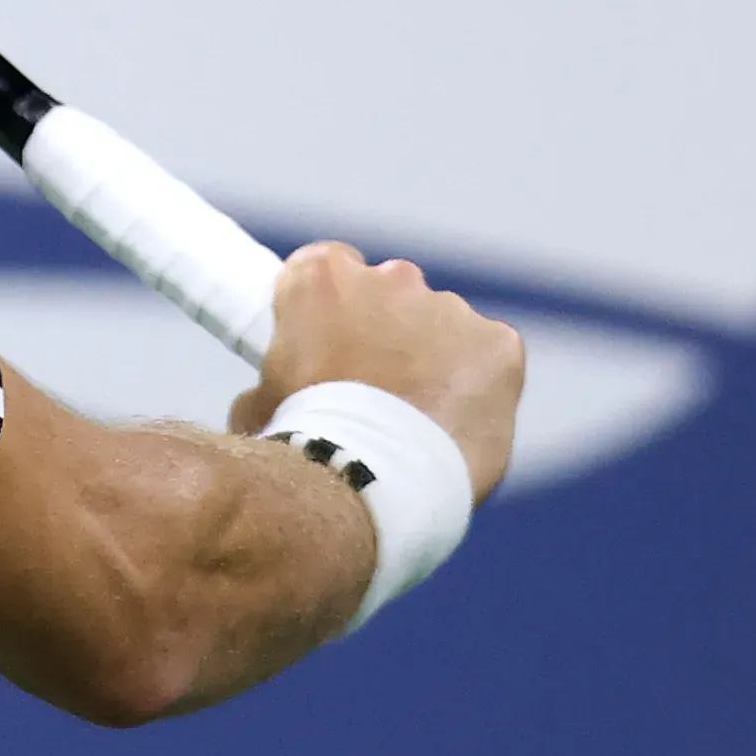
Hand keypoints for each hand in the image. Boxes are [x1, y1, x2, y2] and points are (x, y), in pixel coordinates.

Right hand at [225, 241, 525, 503]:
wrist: (365, 488)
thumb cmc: (301, 450)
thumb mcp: (257, 409)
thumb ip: (271, 382)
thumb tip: (268, 399)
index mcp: (322, 278)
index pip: (329, 267)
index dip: (330, 307)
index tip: (330, 340)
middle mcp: (391, 278)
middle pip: (392, 294)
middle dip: (386, 333)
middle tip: (374, 392)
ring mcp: (450, 310)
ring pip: (445, 327)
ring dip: (433, 361)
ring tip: (416, 425)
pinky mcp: (498, 346)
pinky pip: (491, 358)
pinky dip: (479, 387)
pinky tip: (455, 427)